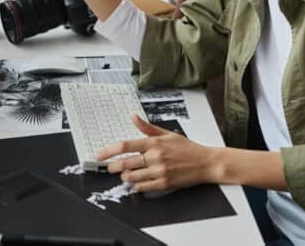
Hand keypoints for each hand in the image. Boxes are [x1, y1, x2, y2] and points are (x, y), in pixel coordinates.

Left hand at [96, 116, 219, 191]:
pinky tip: (137, 181)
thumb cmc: (187, 148)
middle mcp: (155, 157)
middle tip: (110, 167)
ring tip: (125, 174)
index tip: (100, 155)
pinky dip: (136, 185)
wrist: (205, 162)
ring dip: (125, 176)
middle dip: (113, 167)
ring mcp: (159, 171)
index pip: (125, 146)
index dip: (109, 151)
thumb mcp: (167, 134)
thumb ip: (148, 128)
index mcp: (154, 142)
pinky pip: (142, 187)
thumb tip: (134, 117)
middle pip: (125, 163)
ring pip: (132, 176)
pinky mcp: (164, 183)